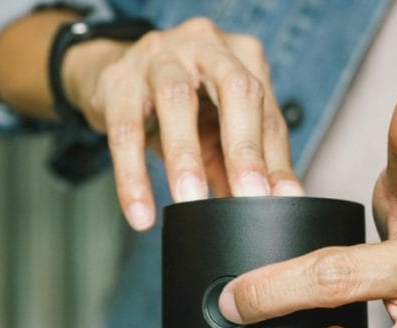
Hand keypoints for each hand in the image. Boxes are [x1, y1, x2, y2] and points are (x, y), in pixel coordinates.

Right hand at [64, 17, 302, 229]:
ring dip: (186, 157)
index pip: (267, 111)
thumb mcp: (217, 128)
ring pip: (176, 101)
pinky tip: (140, 212)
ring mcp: (160, 56)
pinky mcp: (118, 79)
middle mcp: (205, 45)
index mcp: (241, 56)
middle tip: (250, 196)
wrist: (114, 80)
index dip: (276, 159)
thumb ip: (240, 164)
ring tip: (190, 201)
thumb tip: (263, 208)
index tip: (282, 199)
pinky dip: (133, 177)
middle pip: (235, 88)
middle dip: (244, 148)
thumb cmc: (181, 105)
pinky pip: (125, 131)